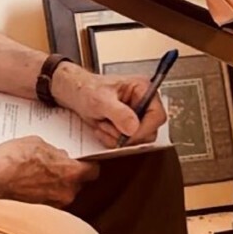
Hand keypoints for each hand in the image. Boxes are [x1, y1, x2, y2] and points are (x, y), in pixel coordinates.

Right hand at [0, 136, 98, 206]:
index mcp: (71, 173)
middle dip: (68, 176)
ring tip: (37, 176)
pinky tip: (28, 186)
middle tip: (55, 167)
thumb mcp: (38, 144)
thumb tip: (60, 157)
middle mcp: (66, 193)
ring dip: (54, 187)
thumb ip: (56, 153)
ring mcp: (53, 206)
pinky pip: (47, 202)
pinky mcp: (38, 213)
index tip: (83, 162)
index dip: (87, 165)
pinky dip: (41, 195)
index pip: (93, 171)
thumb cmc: (12, 160)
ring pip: (61, 194)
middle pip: (77, 184)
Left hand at [52, 63, 167, 147]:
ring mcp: (135, 117)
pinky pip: (125, 144)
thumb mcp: (101, 99)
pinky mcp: (127, 127)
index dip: (144, 129)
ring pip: (136, 140)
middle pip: (149, 131)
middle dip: (125, 134)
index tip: (128, 134)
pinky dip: (110, 139)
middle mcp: (143, 103)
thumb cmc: (87, 88)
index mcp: (143, 89)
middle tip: (108, 125)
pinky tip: (101, 127)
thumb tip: (133, 127)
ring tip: (102, 123)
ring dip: (115, 137)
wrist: (75, 94)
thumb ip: (118, 113)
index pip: (157, 115)